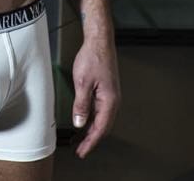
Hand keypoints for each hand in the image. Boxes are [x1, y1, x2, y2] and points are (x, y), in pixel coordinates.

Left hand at [71, 35, 120, 158]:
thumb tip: (80, 123)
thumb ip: (81, 104)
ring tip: (81, 138)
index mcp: (109, 101)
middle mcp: (113, 101)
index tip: (82, 151)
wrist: (100, 41)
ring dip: (92, 130)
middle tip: (80, 149)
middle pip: (103, 127)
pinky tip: (86, 120)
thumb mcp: (82, 82)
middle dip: (92, 139)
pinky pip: (101, 110)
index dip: (90, 142)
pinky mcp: (107, 90)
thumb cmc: (93, 57)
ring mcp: (111, 95)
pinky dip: (93, 118)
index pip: (100, 129)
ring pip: (102, 119)